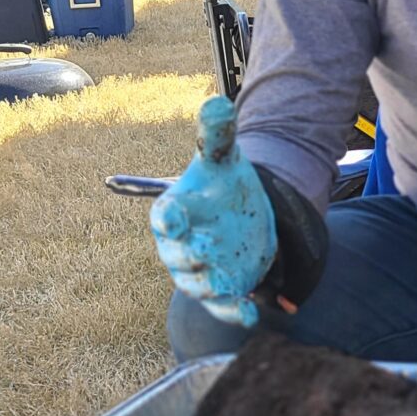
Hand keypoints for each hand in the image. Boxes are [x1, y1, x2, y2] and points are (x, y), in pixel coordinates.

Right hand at [150, 95, 277, 326]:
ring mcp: (199, 271)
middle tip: (206, 251)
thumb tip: (218, 102)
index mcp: (174, 212)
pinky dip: (235, 313)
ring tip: (227, 283)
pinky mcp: (221, 290)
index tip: (174, 217)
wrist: (240, 214)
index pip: (163, 217)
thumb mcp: (224, 158)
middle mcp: (179, 246)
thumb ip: (217, 134)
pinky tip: (253, 314)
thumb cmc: (222, 184)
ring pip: (197, 285)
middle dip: (189, 256)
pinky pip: (222, 306)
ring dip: (210, 286)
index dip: (167, 219)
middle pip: (177, 256)